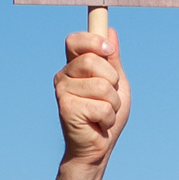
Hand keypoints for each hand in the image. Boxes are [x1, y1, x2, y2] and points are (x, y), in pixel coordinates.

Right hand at [39, 29, 130, 179]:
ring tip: (104, 114)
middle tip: (109, 97)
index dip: (93, 41)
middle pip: (92, 61)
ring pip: (101, 86)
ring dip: (113, 103)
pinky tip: (99, 124)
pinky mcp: (66, 109)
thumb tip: (111, 31)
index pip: (75, 40)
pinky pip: (101, 106)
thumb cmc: (106, 115)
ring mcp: (62, 92)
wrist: (97, 148)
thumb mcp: (116, 83)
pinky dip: (108, 118)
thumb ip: (113, 60)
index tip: (108, 51)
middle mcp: (64, 76)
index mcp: (74, 66)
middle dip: (112, 81)